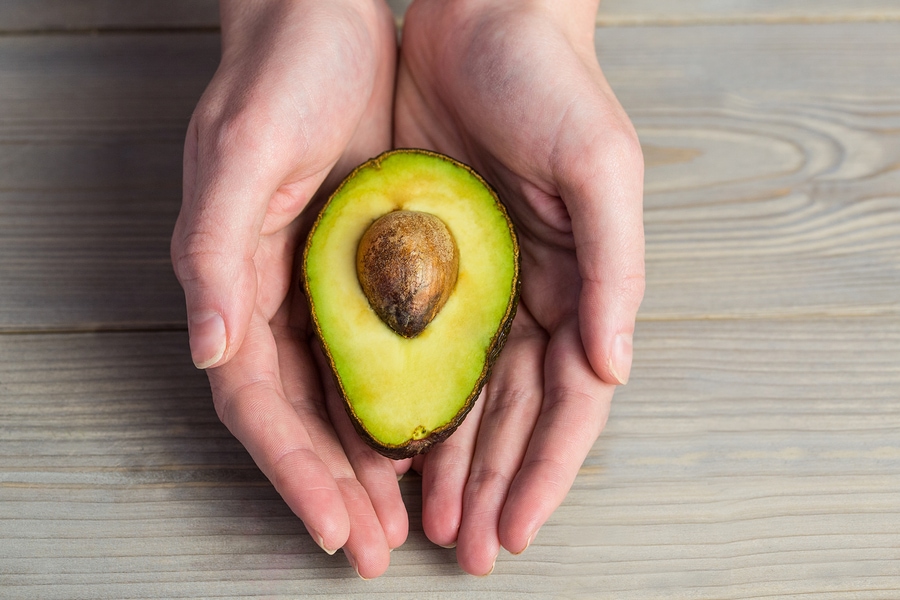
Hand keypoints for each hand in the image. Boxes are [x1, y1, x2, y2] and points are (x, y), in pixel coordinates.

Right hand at [170, 0, 407, 577]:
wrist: (327, 21)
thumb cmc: (278, 74)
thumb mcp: (243, 151)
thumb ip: (215, 252)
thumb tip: (207, 348)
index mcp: (236, 281)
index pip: (257, 401)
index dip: (292, 468)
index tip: (335, 525)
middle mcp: (275, 295)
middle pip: (302, 416)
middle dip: (337, 486)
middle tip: (378, 547)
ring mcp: (323, 286)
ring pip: (343, 396)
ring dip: (370, 461)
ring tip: (411, 517)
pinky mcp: (366, 268)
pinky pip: (381, 353)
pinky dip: (399, 402)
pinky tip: (429, 437)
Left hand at [395, 0, 644, 574]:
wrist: (480, 19)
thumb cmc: (550, 84)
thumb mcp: (599, 168)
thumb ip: (614, 268)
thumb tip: (612, 365)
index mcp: (581, 284)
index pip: (570, 400)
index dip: (547, 469)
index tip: (515, 529)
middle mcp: (531, 295)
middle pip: (514, 413)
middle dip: (492, 482)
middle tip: (464, 545)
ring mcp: (477, 284)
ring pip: (465, 394)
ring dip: (451, 459)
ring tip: (425, 516)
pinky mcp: (423, 262)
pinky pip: (415, 347)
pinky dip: (408, 400)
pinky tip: (390, 441)